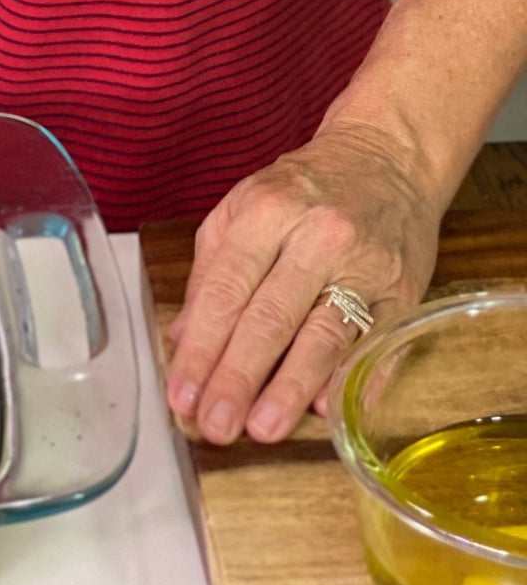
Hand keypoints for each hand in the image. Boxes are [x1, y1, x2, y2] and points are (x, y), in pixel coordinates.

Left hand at [164, 122, 439, 444]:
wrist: (387, 157)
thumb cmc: (305, 188)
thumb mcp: (244, 206)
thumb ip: (211, 268)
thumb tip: (182, 334)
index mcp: (267, 210)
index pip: (226, 289)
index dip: (201, 346)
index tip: (181, 393)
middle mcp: (316, 237)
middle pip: (270, 317)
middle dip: (237, 377)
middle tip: (214, 426)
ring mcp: (365, 265)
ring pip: (323, 335)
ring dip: (290, 388)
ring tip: (261, 427)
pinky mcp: (404, 291)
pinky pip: (374, 342)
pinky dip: (350, 378)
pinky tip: (327, 410)